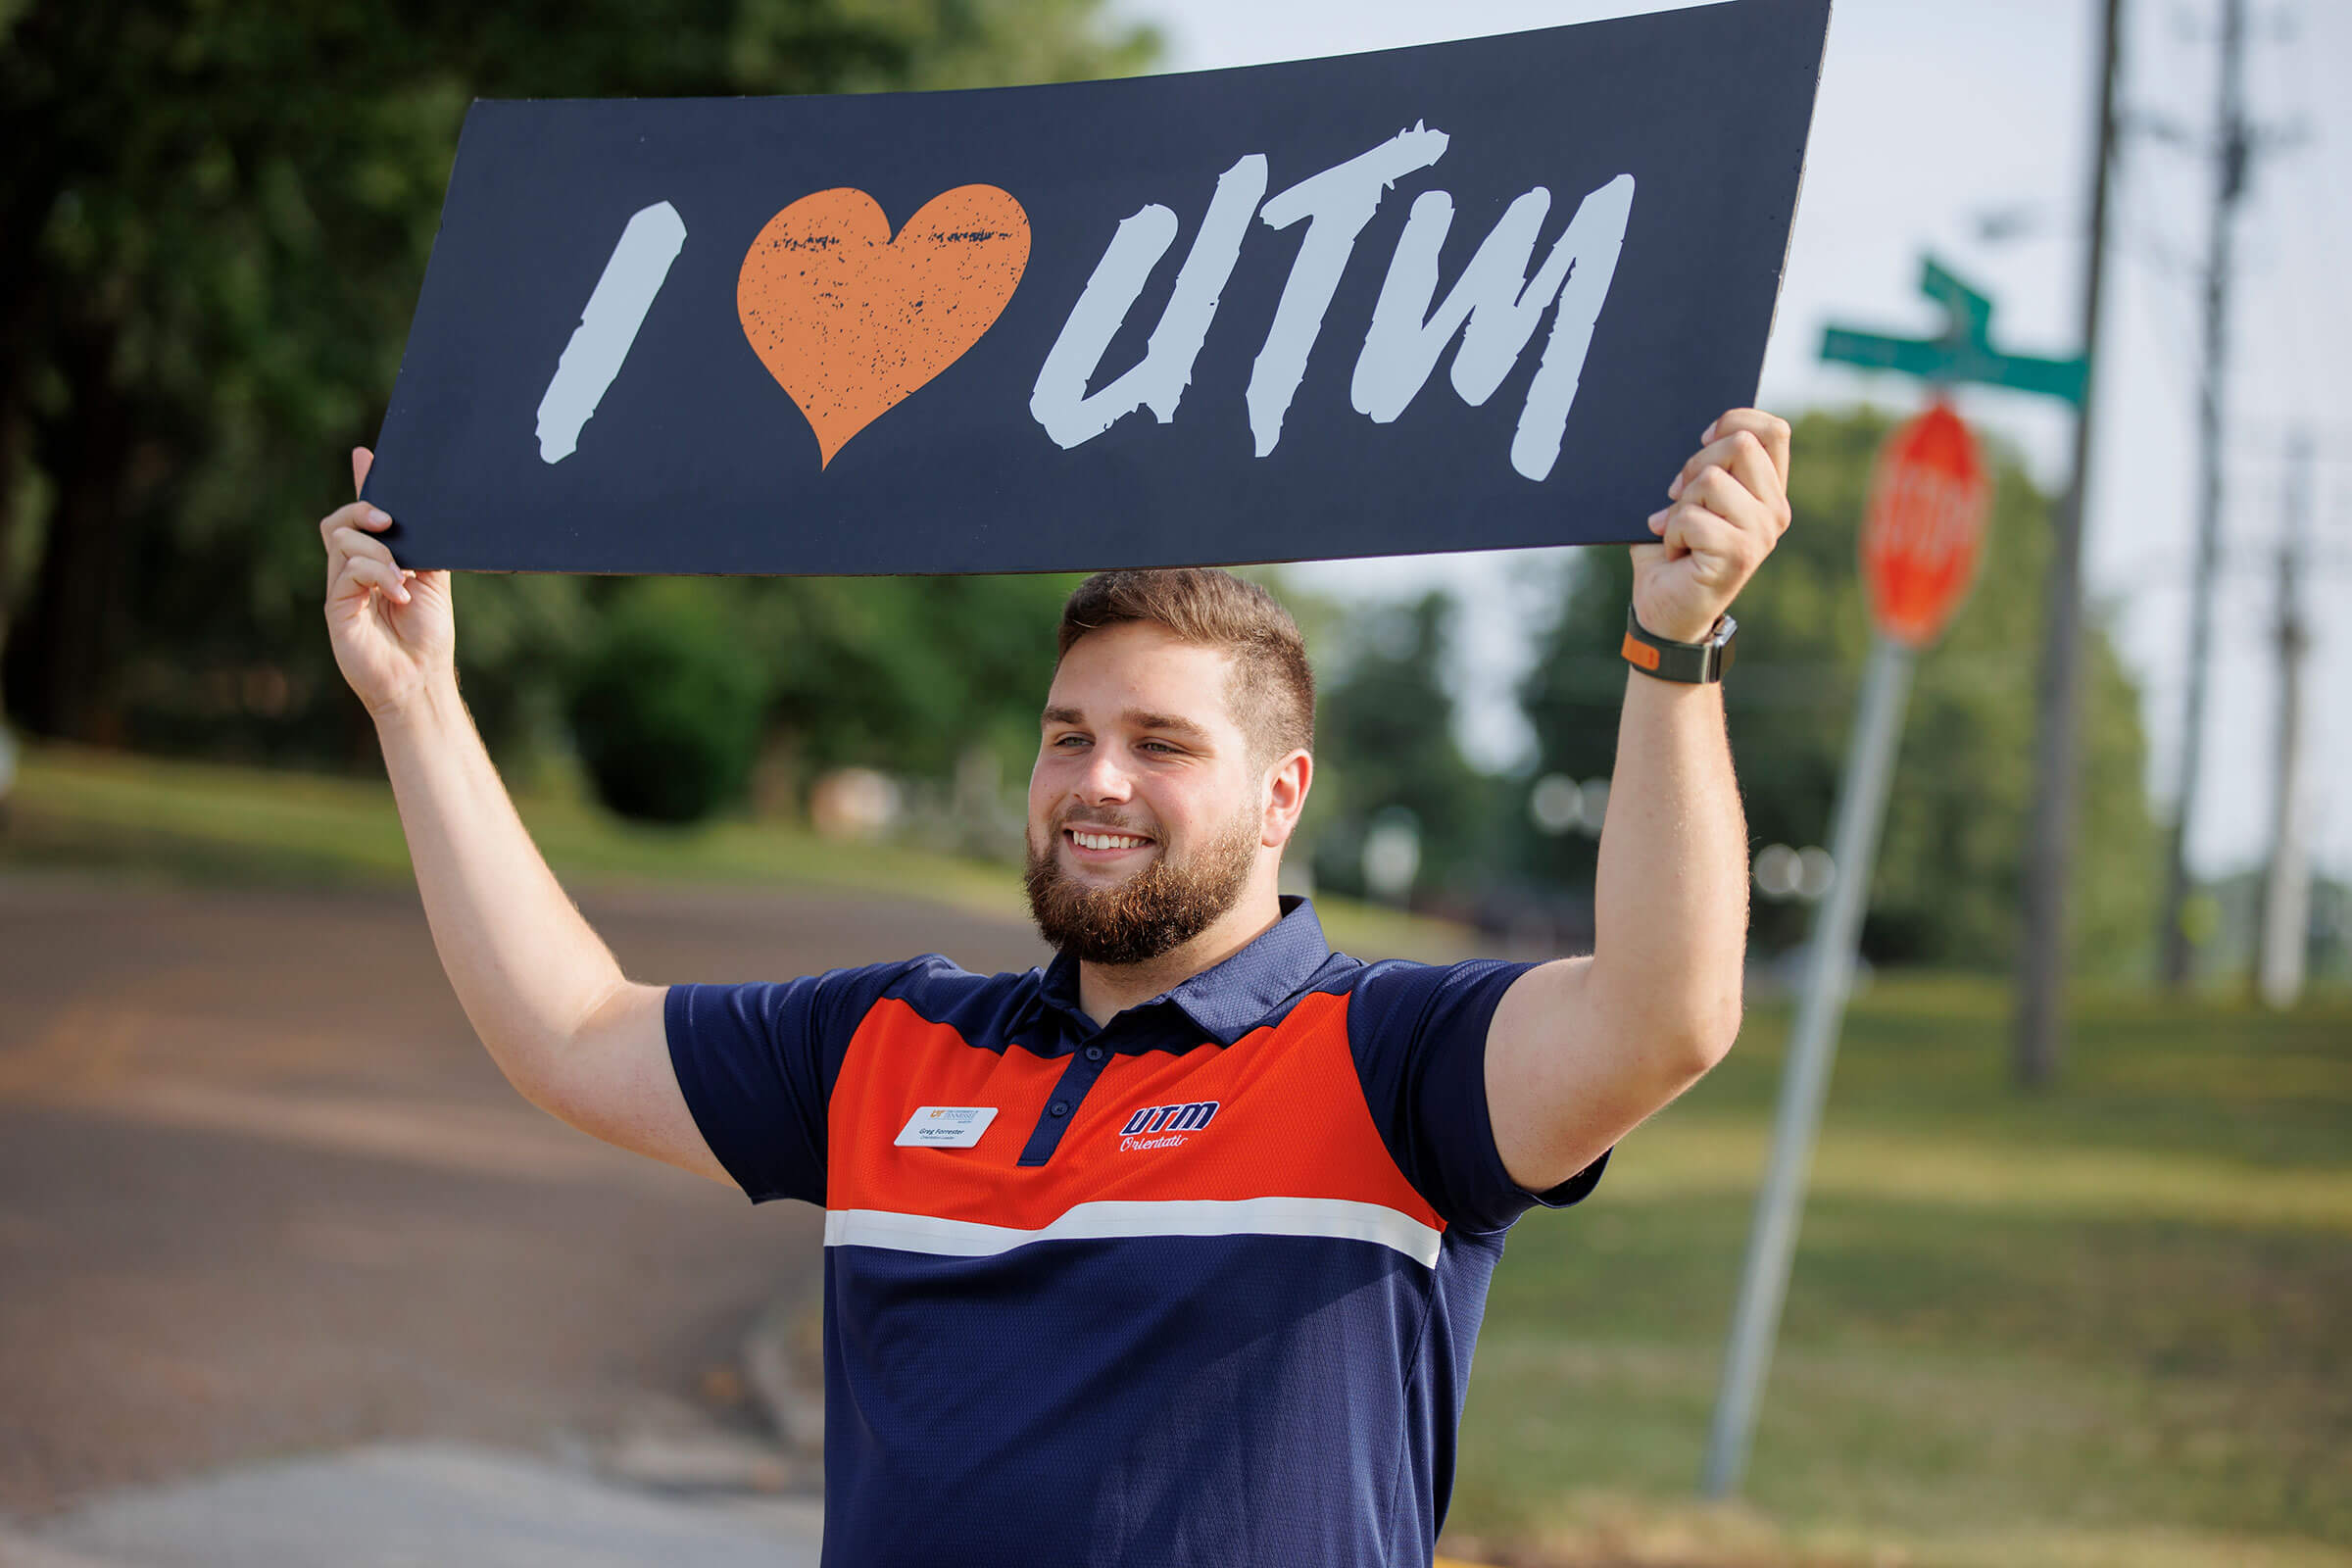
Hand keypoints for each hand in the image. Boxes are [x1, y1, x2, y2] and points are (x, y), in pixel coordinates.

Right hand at [320, 448, 453, 719]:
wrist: (420, 679)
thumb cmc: (428, 635)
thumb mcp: (434, 582)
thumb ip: (427, 547)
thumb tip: (431, 511)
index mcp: (377, 560)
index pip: (362, 516)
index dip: (362, 485)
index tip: (366, 454)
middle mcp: (354, 570)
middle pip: (340, 521)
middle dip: (362, 509)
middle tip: (388, 519)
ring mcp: (342, 587)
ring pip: (342, 540)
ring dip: (378, 552)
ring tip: (405, 578)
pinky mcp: (336, 607)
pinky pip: (347, 571)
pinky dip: (377, 574)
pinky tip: (400, 593)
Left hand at [1631, 408, 1790, 643]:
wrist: (1664, 608)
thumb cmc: (1675, 550)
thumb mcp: (1692, 498)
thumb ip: (1708, 466)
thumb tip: (1703, 432)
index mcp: (1769, 491)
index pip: (1774, 430)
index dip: (1734, 421)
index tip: (1703, 441)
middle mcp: (1775, 510)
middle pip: (1740, 444)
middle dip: (1695, 464)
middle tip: (1679, 498)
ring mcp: (1761, 532)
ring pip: (1711, 479)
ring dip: (1679, 505)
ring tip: (1679, 532)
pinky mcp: (1740, 553)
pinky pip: (1692, 517)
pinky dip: (1671, 532)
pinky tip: (1677, 552)